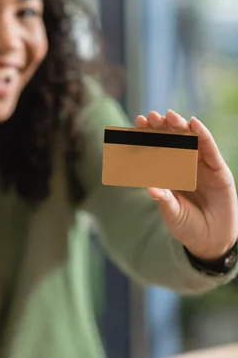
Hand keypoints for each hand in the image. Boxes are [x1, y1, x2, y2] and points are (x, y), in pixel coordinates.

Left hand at [136, 110, 237, 260]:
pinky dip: (203, 135)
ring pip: (191, 141)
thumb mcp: (172, 213)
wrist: (211, 241)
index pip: (158, 149)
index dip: (148, 136)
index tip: (137, 122)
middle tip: (151, 116)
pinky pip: (210, 149)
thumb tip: (150, 189)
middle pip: (173, 141)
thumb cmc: (187, 226)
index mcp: (169, 173)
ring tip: (170, 116)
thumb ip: (164, 200)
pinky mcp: (219, 170)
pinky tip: (194, 124)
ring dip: (181, 127)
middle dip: (162, 127)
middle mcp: (185, 166)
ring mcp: (202, 166)